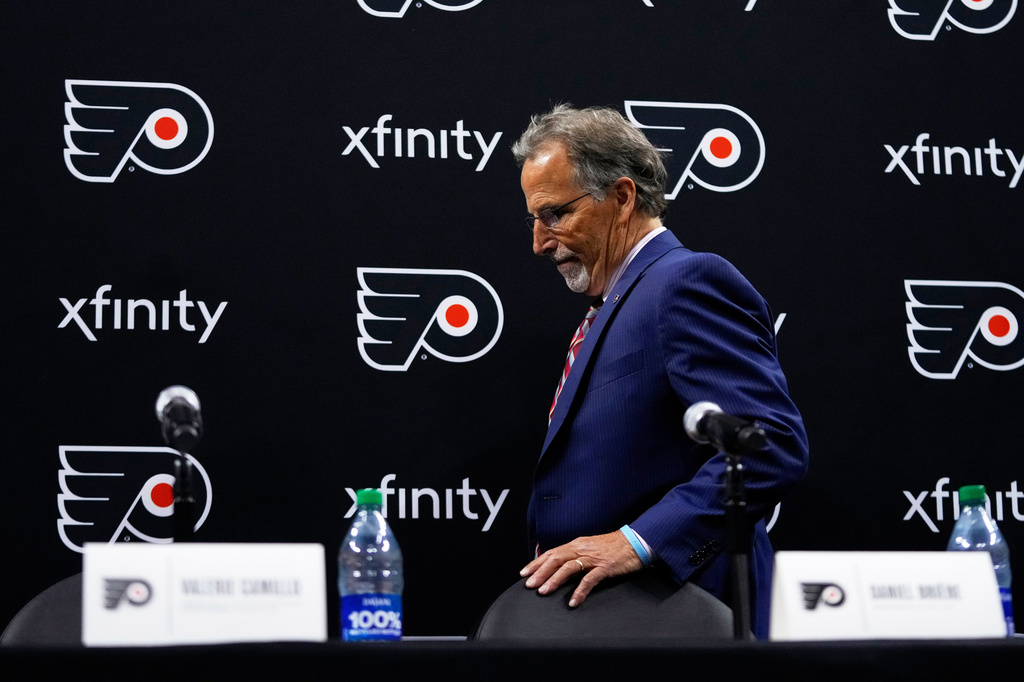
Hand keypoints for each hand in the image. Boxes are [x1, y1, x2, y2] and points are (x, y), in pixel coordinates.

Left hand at [520, 530, 643, 607]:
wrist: (634, 542)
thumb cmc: (613, 546)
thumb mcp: (590, 547)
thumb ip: (575, 555)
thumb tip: (559, 565)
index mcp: (577, 544)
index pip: (552, 552)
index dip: (537, 562)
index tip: (524, 572)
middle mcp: (582, 549)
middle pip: (556, 559)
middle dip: (540, 572)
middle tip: (529, 584)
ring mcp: (593, 558)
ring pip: (569, 568)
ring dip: (554, 580)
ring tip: (544, 591)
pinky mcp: (605, 567)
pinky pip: (589, 580)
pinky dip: (580, 591)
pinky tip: (573, 601)